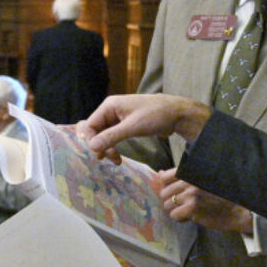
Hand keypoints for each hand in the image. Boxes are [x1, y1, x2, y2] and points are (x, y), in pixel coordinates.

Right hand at [76, 95, 211, 163]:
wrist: (177, 114)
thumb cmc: (155, 116)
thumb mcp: (132, 127)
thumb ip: (111, 137)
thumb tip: (91, 147)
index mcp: (109, 106)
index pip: (90, 125)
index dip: (91, 141)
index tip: (100, 156)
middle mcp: (111, 110)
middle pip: (95, 130)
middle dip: (99, 146)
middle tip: (108, 159)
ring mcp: (118, 117)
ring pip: (104, 135)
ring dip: (107, 148)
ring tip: (116, 160)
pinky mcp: (125, 124)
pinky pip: (112, 136)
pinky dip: (113, 146)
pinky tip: (117, 157)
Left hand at [158, 169, 250, 232]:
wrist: (236, 210)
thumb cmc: (219, 195)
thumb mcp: (201, 181)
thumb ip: (181, 177)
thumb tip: (159, 174)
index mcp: (191, 171)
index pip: (164, 177)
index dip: (166, 187)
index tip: (174, 193)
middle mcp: (189, 180)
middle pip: (164, 193)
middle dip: (171, 201)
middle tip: (183, 205)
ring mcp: (191, 194)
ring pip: (167, 205)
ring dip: (175, 210)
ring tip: (188, 210)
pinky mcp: (192, 208)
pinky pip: (174, 215)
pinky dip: (180, 218)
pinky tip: (191, 216)